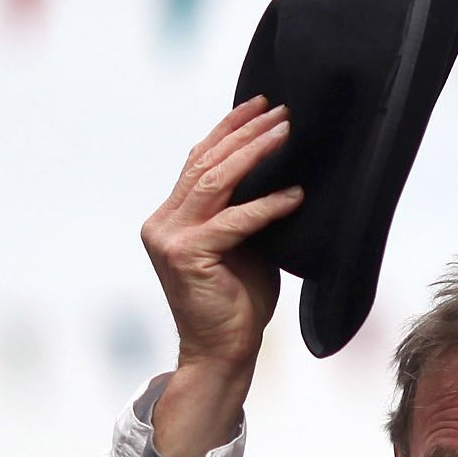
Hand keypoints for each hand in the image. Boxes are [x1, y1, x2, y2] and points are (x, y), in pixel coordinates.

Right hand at [140, 98, 301, 456]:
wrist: (223, 351)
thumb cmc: (237, 301)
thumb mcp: (244, 243)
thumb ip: (246, 209)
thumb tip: (282, 172)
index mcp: (171, 216)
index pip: (199, 160)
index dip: (229, 129)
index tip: (261, 105)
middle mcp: (163, 222)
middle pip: (206, 162)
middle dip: (245, 131)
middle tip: (282, 111)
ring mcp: (170, 237)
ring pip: (215, 181)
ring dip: (254, 152)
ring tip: (286, 132)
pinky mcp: (186, 255)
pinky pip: (234, 220)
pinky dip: (267, 206)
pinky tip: (294, 195)